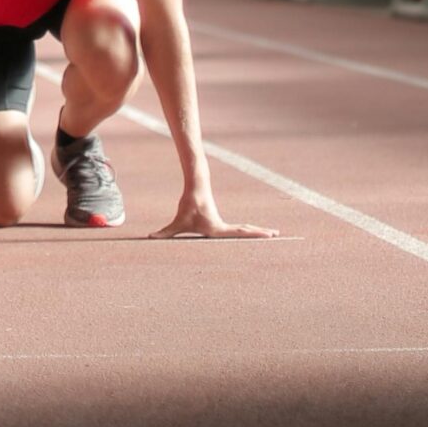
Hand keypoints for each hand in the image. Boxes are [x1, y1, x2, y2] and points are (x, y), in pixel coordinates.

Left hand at [150, 191, 276, 240]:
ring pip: (243, 229)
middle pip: (246, 231)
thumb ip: (165, 232)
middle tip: (277, 235)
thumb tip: (150, 238)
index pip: (240, 233)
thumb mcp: (177, 222)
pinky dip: (247, 231)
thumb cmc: (188, 205)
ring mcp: (223, 224)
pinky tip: (253, 233)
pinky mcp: (220, 221)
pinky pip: (238, 228)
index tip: (268, 234)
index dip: (253, 235)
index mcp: (218, 229)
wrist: (194, 188)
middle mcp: (224, 227)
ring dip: (256, 232)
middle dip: (260, 234)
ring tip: (272, 234)